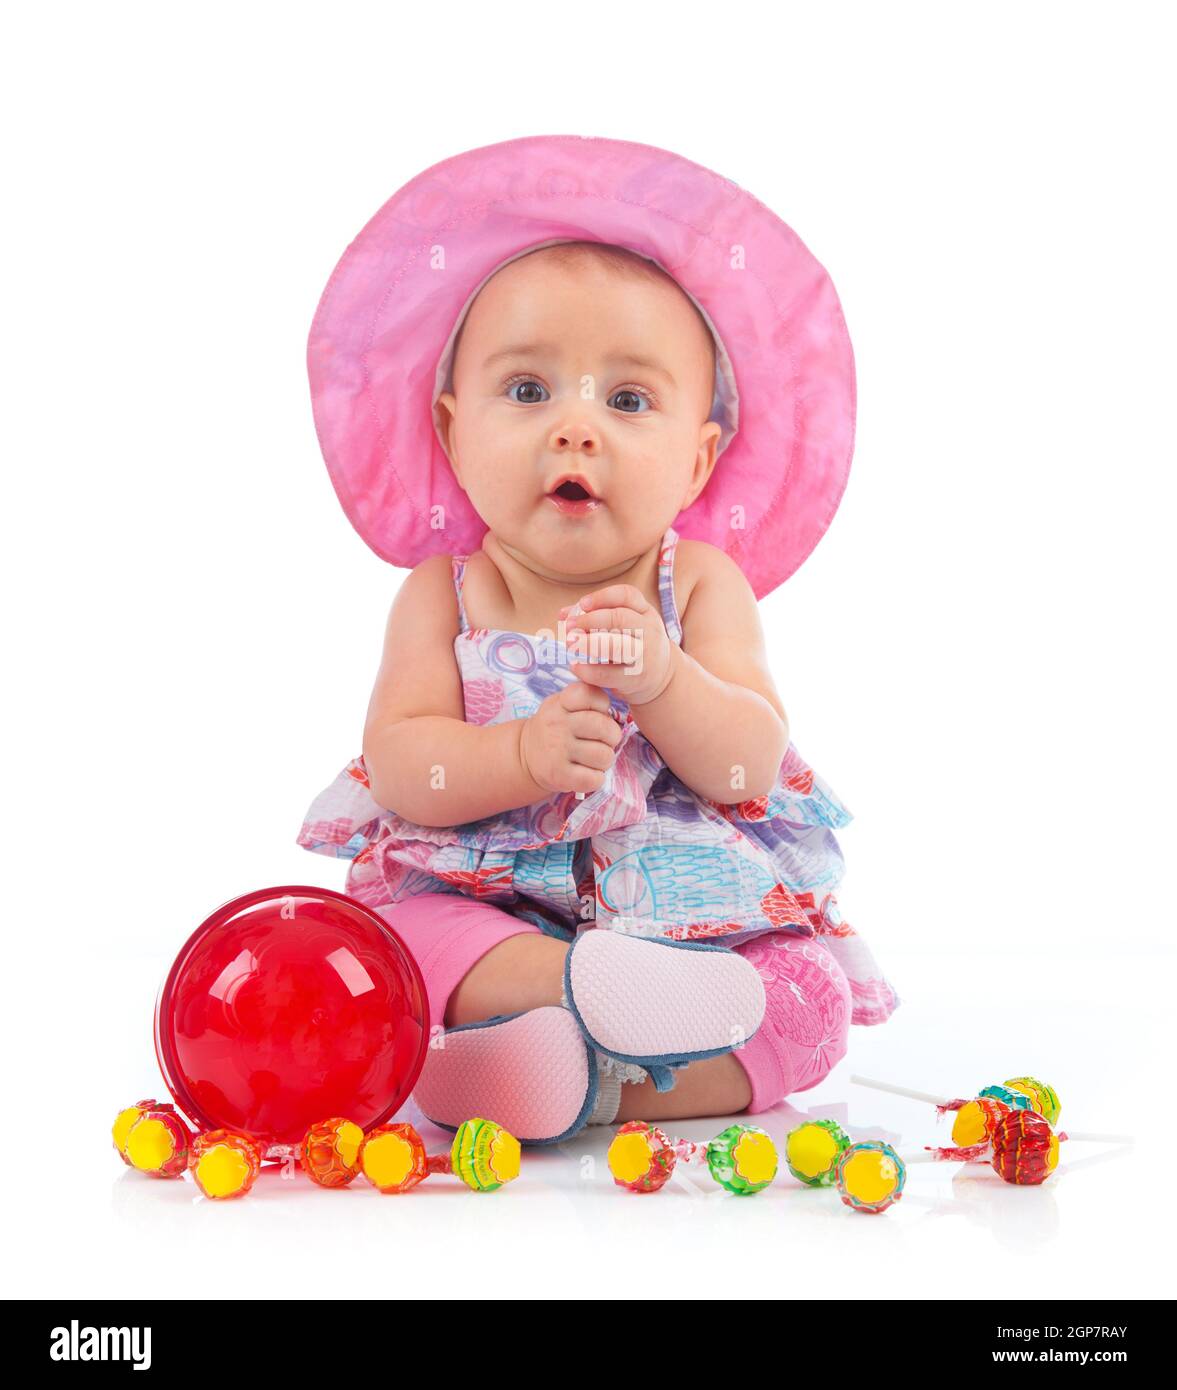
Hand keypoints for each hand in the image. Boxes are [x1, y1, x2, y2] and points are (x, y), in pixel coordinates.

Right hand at [518, 680, 622, 796]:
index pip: (591, 694)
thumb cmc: (556, 729)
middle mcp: (557, 725)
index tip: (596, 713)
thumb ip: (587, 701)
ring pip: (604, 756)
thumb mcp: (564, 705)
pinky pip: (595, 779)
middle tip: (602, 741)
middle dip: (612, 737)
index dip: (602, 705)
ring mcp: (557, 751)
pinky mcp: (559, 775)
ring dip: (604, 760)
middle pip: (606, 728)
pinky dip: (596, 779)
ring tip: (593, 758)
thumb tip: (611, 715)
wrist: (524, 756)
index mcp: (560, 703)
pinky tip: (586, 773)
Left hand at [559, 584, 674, 705]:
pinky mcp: (636, 678)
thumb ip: (595, 616)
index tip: (582, 604)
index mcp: (645, 612)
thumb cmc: (633, 645)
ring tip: (570, 644)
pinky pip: (610, 674)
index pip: (627, 595)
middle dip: (591, 620)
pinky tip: (576, 667)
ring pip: (618, 646)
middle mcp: (649, 631)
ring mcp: (645, 655)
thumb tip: (563, 614)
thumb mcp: (624, 626)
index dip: (602, 597)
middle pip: (621, 618)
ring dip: (589, 644)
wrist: (660, 678)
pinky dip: (589, 671)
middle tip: (569, 627)